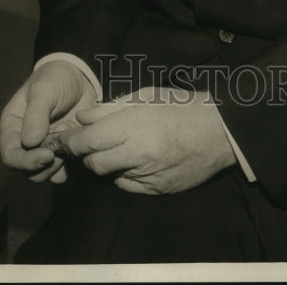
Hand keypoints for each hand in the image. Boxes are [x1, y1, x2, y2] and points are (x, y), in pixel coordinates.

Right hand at [0, 60, 97, 183]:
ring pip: (46, 174)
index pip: (10, 156)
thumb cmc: (56, 78)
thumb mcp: (44, 89)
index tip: (46, 156)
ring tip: (69, 135)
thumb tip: (29, 143)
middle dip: (46, 163)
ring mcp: (44, 149)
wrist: (81, 76)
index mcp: (12, 127)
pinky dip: (72, 162)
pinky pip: (64, 171)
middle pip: (28, 170)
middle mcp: (24, 143)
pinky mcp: (62, 152)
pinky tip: (78, 139)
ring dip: (59, 163)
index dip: (25, 162)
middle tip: (62, 145)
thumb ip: (35, 114)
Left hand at [60, 86, 236, 194]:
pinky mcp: (158, 190)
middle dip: (86, 155)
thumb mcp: (146, 96)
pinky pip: (129, 185)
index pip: (87, 142)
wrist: (220, 132)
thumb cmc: (182, 107)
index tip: (65, 138)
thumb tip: (83, 119)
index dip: (71, 141)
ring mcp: (148, 176)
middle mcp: (138, 154)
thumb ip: (111, 108)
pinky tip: (136, 160)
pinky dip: (125, 174)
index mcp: (133, 126)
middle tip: (88, 144)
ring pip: (110, 176)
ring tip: (117, 148)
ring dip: (107, 164)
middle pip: (94, 163)